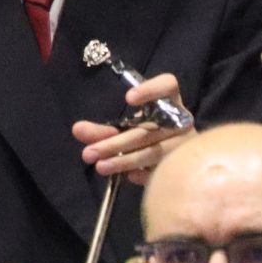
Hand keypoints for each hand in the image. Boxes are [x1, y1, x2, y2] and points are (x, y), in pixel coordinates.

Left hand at [73, 71, 192, 182]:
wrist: (176, 159)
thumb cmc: (146, 133)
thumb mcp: (123, 128)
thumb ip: (101, 130)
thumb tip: (77, 130)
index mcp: (169, 100)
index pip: (168, 85)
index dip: (151, 90)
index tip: (128, 98)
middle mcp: (181, 120)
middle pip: (148, 130)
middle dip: (115, 142)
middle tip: (89, 152)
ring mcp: (184, 144)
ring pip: (153, 152)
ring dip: (124, 160)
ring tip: (100, 166)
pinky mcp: (181, 166)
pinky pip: (160, 171)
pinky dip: (141, 174)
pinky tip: (126, 176)